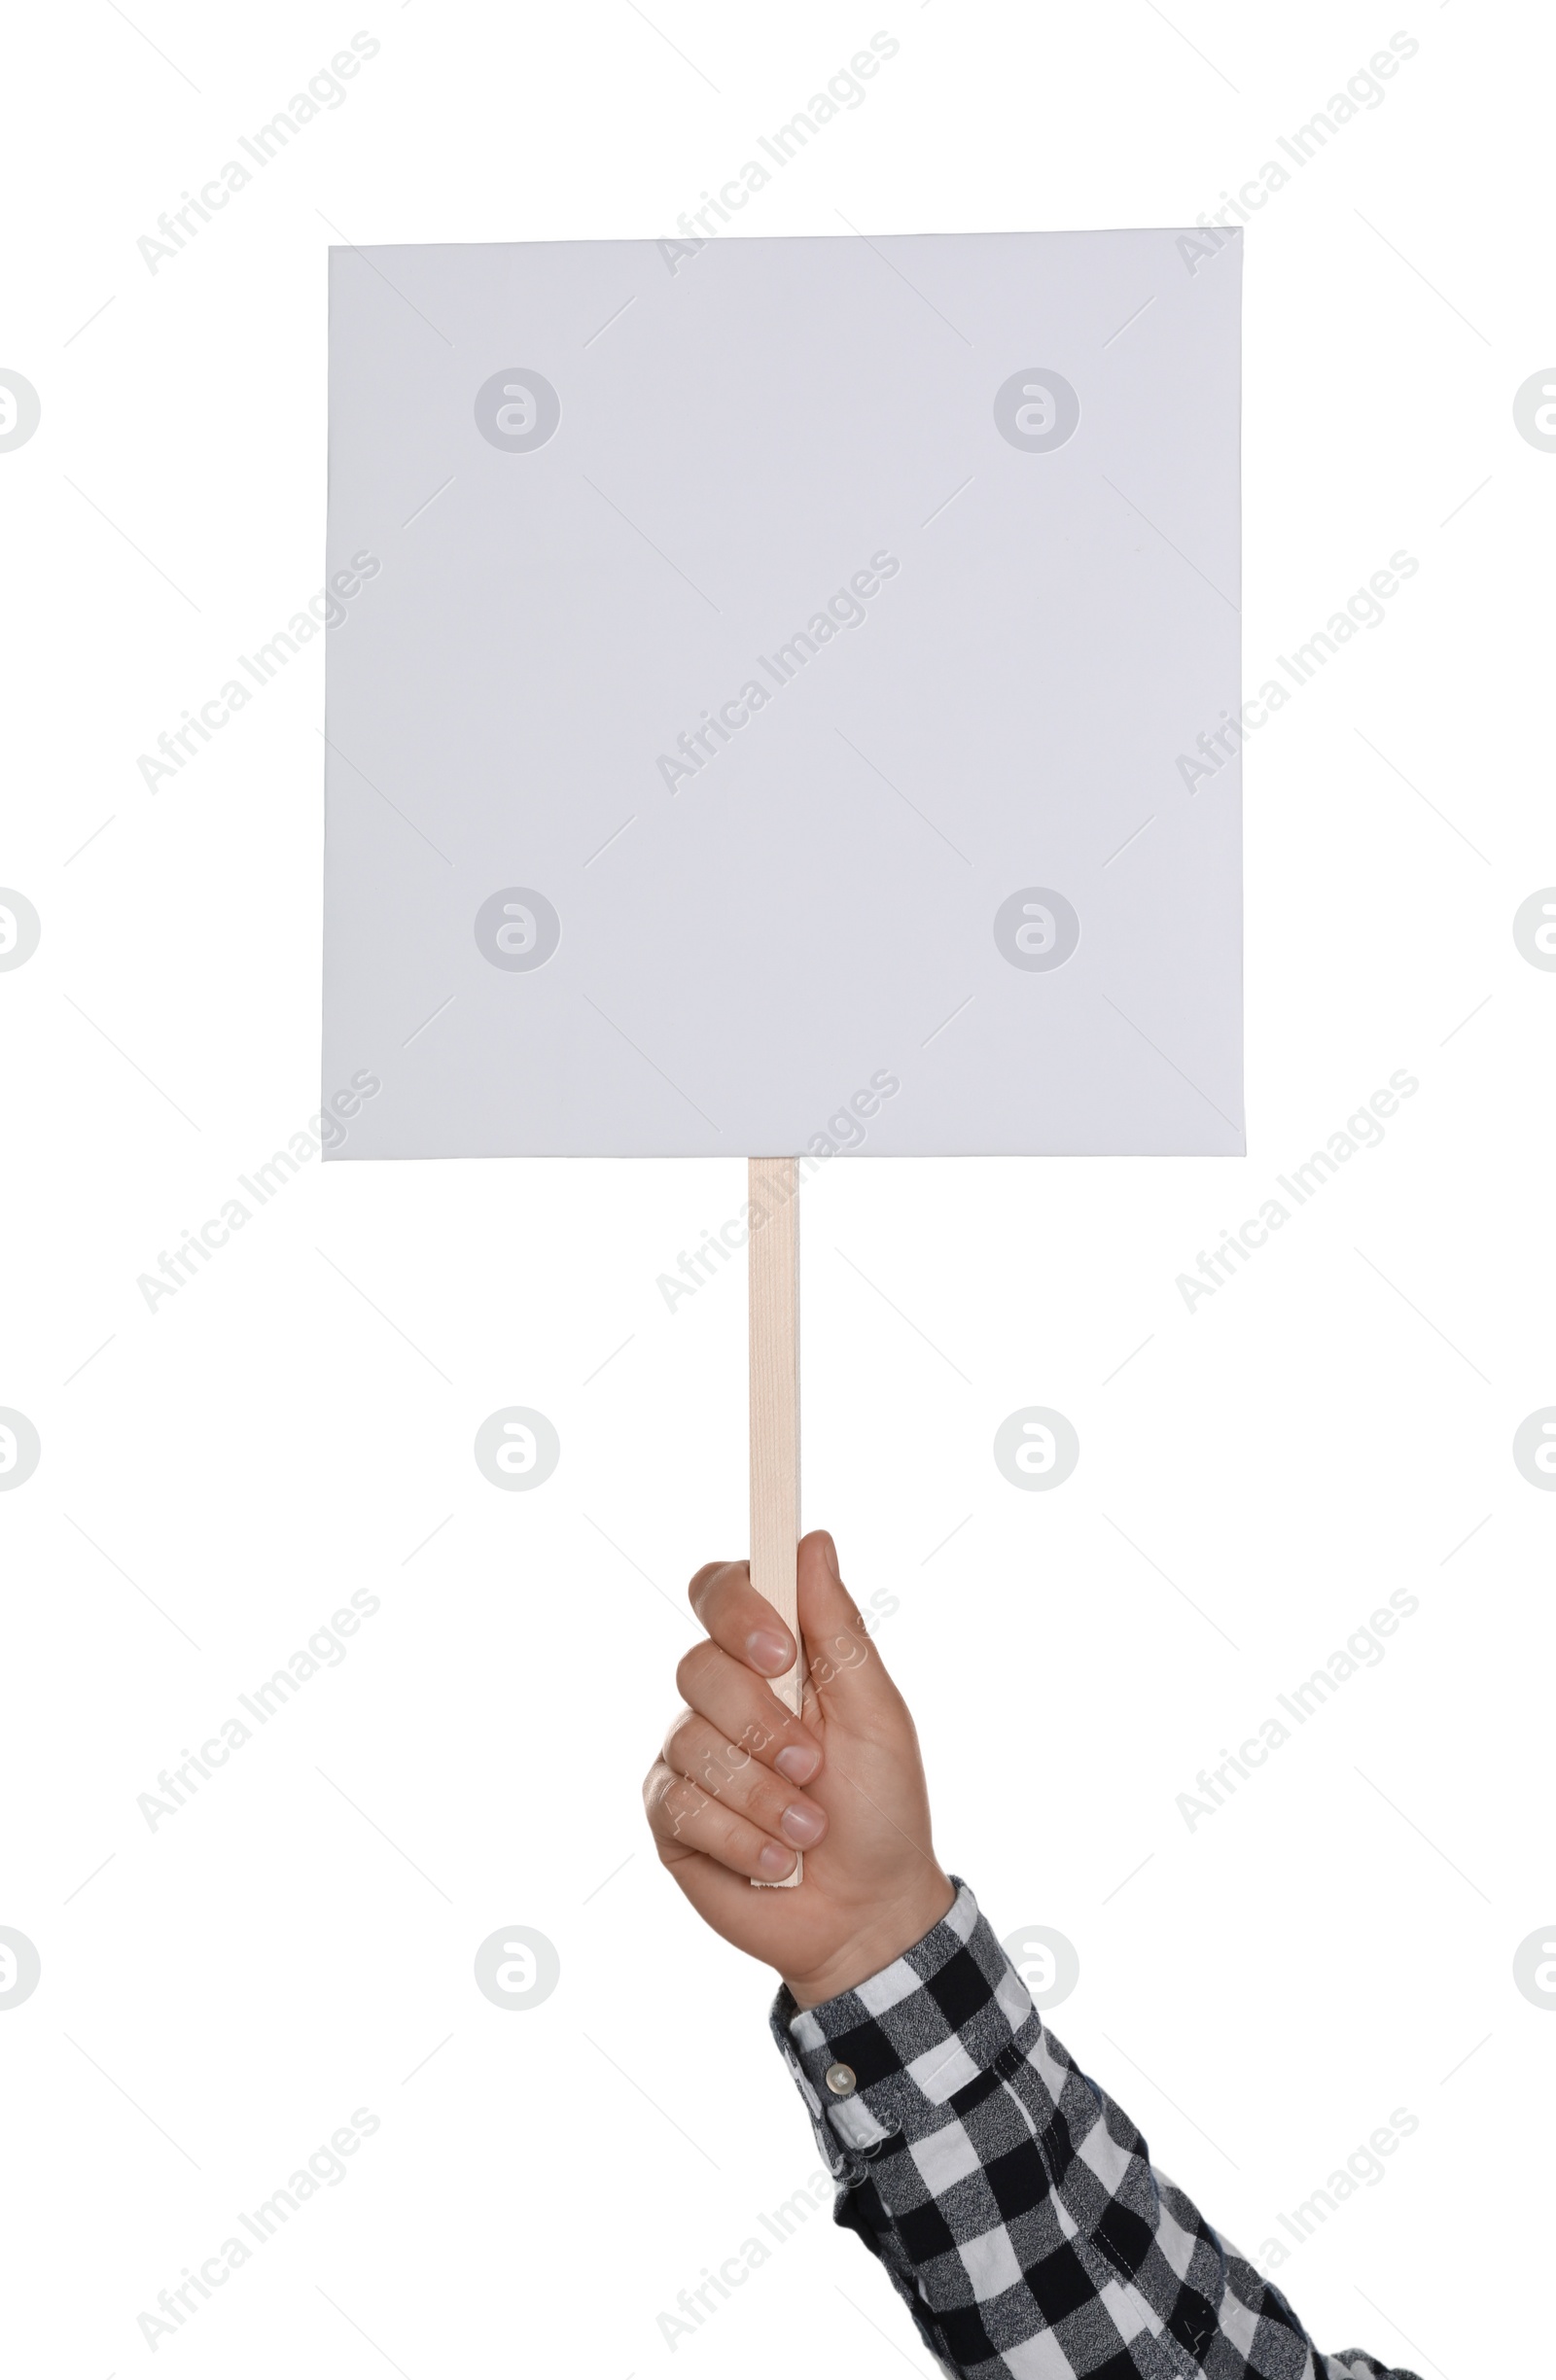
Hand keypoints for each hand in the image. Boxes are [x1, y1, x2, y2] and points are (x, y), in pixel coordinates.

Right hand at [642, 1530, 954, 2008]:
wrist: (868, 1910)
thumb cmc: (882, 1806)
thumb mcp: (876, 1715)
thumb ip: (839, 1629)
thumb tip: (811, 1538)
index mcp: (774, 1657)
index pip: (720, 1590)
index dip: (736, 1607)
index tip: (778, 1650)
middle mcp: (723, 1696)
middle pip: (699, 1665)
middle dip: (762, 1724)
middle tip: (812, 1765)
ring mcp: (691, 1755)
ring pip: (690, 1740)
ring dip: (762, 1792)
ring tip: (808, 1825)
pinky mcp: (671, 1815)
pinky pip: (680, 1803)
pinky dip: (740, 1835)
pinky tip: (776, 1857)